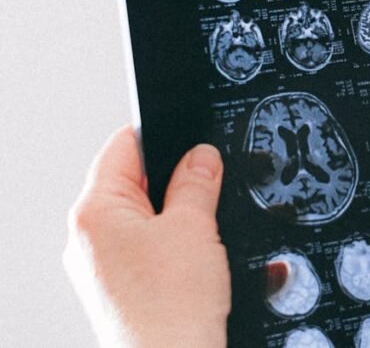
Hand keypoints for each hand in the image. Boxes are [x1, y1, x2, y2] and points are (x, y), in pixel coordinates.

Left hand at [64, 127, 229, 347]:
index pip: (123, 147)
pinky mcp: (118, 291)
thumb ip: (197, 182)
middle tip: (207, 191)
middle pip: (133, 184)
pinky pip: (145, 252)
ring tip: (201, 235)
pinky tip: (195, 263)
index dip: (163, 136)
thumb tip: (201, 156)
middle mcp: (86, 239)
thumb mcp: (195, 226)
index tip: (192, 138)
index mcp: (93, 212)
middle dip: (174, 183)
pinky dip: (172, 249)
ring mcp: (99, 268)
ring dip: (175, 220)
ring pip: (142, 220)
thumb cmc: (170, 309)